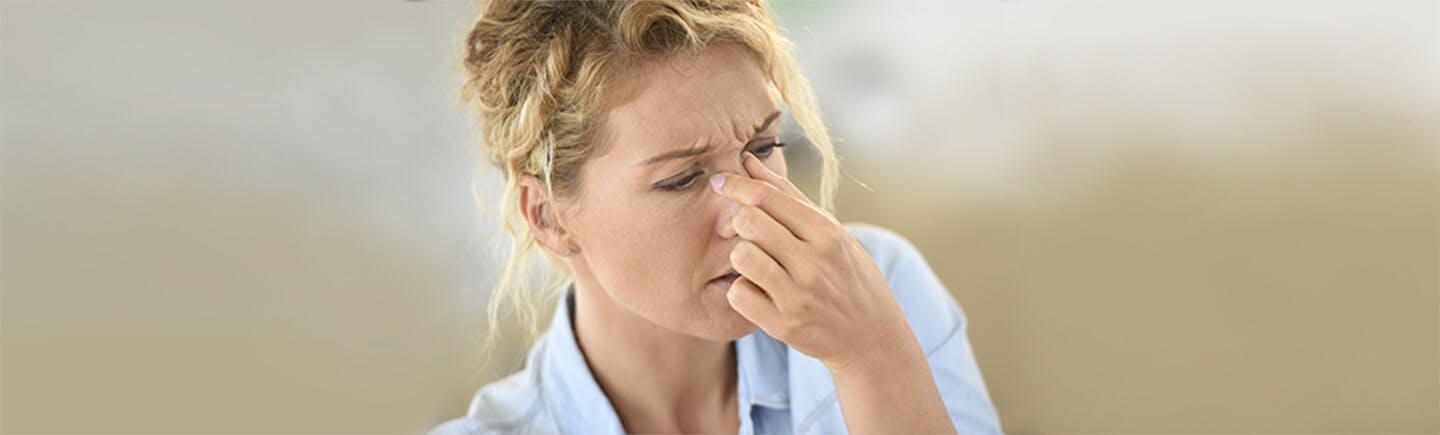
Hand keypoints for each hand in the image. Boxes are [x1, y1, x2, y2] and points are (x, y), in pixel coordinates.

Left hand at [710, 152, 921, 372]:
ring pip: (740, 256)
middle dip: (740, 221)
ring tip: (755, 262)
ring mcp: (797, 296)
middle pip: (748, 222)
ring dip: (741, 256)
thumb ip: (789, 197)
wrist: (872, 338)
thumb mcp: (832, 232)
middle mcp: (813, 263)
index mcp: (828, 234)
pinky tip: (757, 290)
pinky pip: (738, 293)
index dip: (736, 184)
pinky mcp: (783, 325)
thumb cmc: (849, 277)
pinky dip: (742, 289)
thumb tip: (750, 163)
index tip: (721, 182)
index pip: (768, 197)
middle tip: (746, 230)